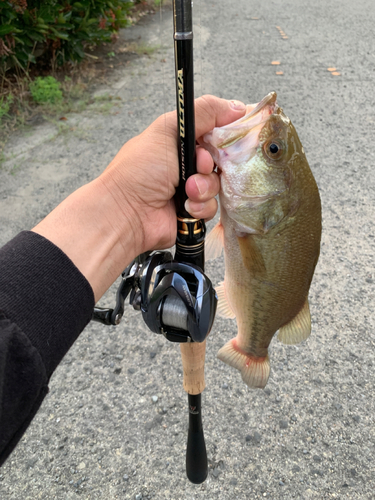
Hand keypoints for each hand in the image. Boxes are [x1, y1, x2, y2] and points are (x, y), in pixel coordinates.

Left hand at [100, 95, 245, 253]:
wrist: (126, 213)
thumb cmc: (139, 170)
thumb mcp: (168, 130)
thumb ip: (204, 113)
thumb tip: (237, 106)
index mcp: (178, 140)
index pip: (214, 131)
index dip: (224, 135)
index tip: (227, 138)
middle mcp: (185, 162)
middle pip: (219, 159)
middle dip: (209, 163)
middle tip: (197, 165)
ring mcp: (189, 188)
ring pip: (217, 184)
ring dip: (204, 187)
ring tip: (186, 190)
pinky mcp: (192, 210)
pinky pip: (212, 206)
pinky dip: (201, 206)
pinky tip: (186, 206)